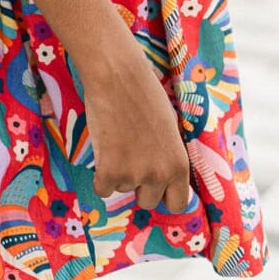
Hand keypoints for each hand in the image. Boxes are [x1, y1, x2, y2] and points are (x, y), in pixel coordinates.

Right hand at [83, 55, 191, 211]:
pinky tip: (103, 148)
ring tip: (117, 139)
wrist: (118, 76)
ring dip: (117, 171)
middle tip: (130, 156)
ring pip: (122, 189)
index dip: (164, 195)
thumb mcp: (169, 128)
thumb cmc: (143, 93)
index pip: (178, 203)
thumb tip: (164, 177)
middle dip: (138, 185)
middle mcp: (160, 174)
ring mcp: (134, 175)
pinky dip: (99, 174)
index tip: (154, 186)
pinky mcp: (109, 171)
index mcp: (179, 164)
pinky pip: (102, 189)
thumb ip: (168, 155)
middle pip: (147, 201)